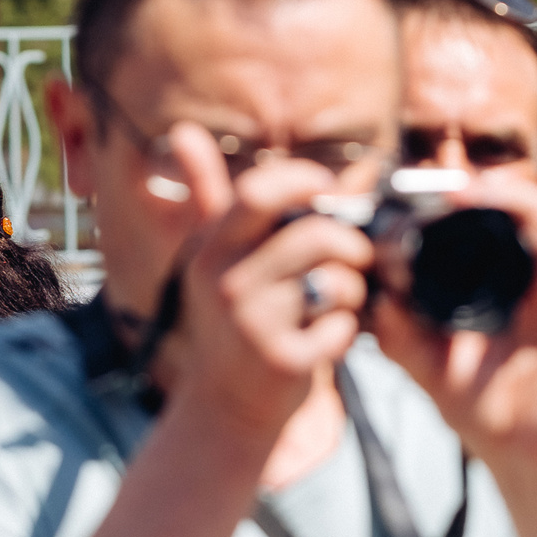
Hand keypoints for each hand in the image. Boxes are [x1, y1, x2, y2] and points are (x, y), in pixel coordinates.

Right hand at [157, 123, 367, 443]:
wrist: (224, 407)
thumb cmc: (231, 319)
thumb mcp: (213, 255)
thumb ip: (211, 193)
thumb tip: (182, 130)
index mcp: (212, 249)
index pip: (259, 191)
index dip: (305, 180)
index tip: (328, 191)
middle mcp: (226, 283)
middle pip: (314, 234)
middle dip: (348, 241)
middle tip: (354, 254)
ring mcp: (252, 324)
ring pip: (337, 280)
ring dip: (354, 288)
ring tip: (341, 299)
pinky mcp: (281, 361)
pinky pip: (343, 326)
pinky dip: (348, 331)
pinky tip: (328, 338)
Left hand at [366, 178, 536, 473]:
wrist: (523, 451)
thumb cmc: (477, 402)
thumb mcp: (430, 370)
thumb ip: (404, 338)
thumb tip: (382, 304)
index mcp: (492, 271)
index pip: (491, 213)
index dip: (476, 196)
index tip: (451, 195)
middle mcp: (533, 270)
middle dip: (517, 195)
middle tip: (492, 199)